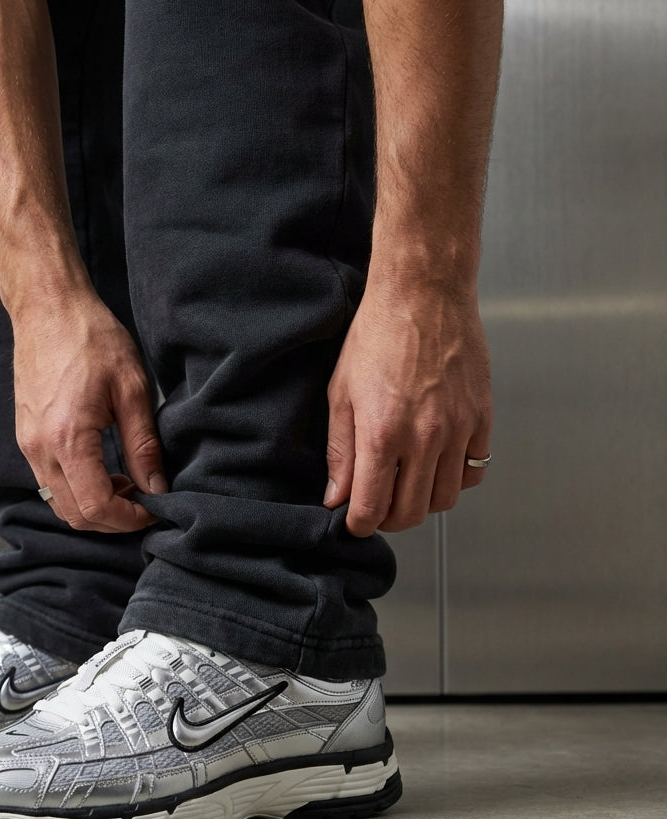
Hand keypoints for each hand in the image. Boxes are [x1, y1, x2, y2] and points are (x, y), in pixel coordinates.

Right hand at [13, 289, 166, 531]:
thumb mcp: (132, 389)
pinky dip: (78, 490)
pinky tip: (104, 468)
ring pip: (59, 503)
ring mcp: (28, 445)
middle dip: (112, 520)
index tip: (154, 508)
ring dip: (94, 506)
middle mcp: (40, 449)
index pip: (96, 506)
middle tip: (144, 500)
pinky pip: (49, 482)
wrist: (47, 308)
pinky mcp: (25, 437)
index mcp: (68, 439)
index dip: (129, 518)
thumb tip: (157, 487)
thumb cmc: (91, 338)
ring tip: (126, 483)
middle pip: (74, 515)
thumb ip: (143, 445)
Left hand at [324, 279, 491, 536]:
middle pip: (412, 512)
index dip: (359, 524)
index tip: (354, 521)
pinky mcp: (481, 417)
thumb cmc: (377, 335)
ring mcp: (458, 429)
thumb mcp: (341, 394)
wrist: (424, 294)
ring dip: (422, 502)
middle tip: (377, 507)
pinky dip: (455, 479)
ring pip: (445, 499)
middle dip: (389, 519)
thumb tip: (337, 496)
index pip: (372, 508)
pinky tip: (437, 465)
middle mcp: (424, 438)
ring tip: (405, 485)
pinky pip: (474, 470)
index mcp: (382, 434)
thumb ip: (340, 451)